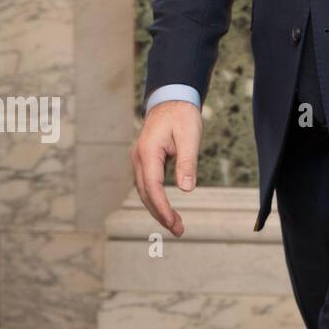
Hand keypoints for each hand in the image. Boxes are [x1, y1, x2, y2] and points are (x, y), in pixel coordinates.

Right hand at [130, 100, 201, 236]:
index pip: (153, 187)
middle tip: (178, 230)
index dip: (162, 208)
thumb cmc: (182, 115)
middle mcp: (138, 158)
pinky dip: (155, 198)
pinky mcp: (144, 160)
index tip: (173, 222)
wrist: (172, 97)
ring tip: (175, 224)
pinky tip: (166, 208)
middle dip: (160, 214)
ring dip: (158, 208)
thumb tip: (187, 189)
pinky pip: (148, 184)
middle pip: (146, 193)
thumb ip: (187, 162)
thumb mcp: (189, 136)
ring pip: (145, 190)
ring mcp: (139, 159)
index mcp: (148, 152)